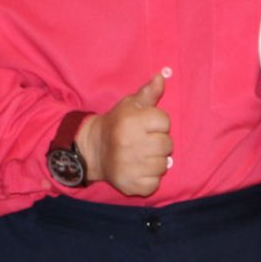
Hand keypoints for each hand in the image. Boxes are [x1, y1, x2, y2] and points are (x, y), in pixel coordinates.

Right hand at [82, 71, 172, 196]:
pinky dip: (150, 178)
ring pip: (163, 165)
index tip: (147, 125)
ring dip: (156, 161)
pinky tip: (140, 169)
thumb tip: (162, 76)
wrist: (93, 150)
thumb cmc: (117, 123)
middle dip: (159, 142)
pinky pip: (154, 183)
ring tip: (143, 155)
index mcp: (130, 122)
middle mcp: (129, 144)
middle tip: (145, 141)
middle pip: (167, 144)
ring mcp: (129, 167)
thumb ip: (148, 92)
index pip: (165, 122)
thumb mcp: (130, 104)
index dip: (158, 123)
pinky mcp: (130, 185)